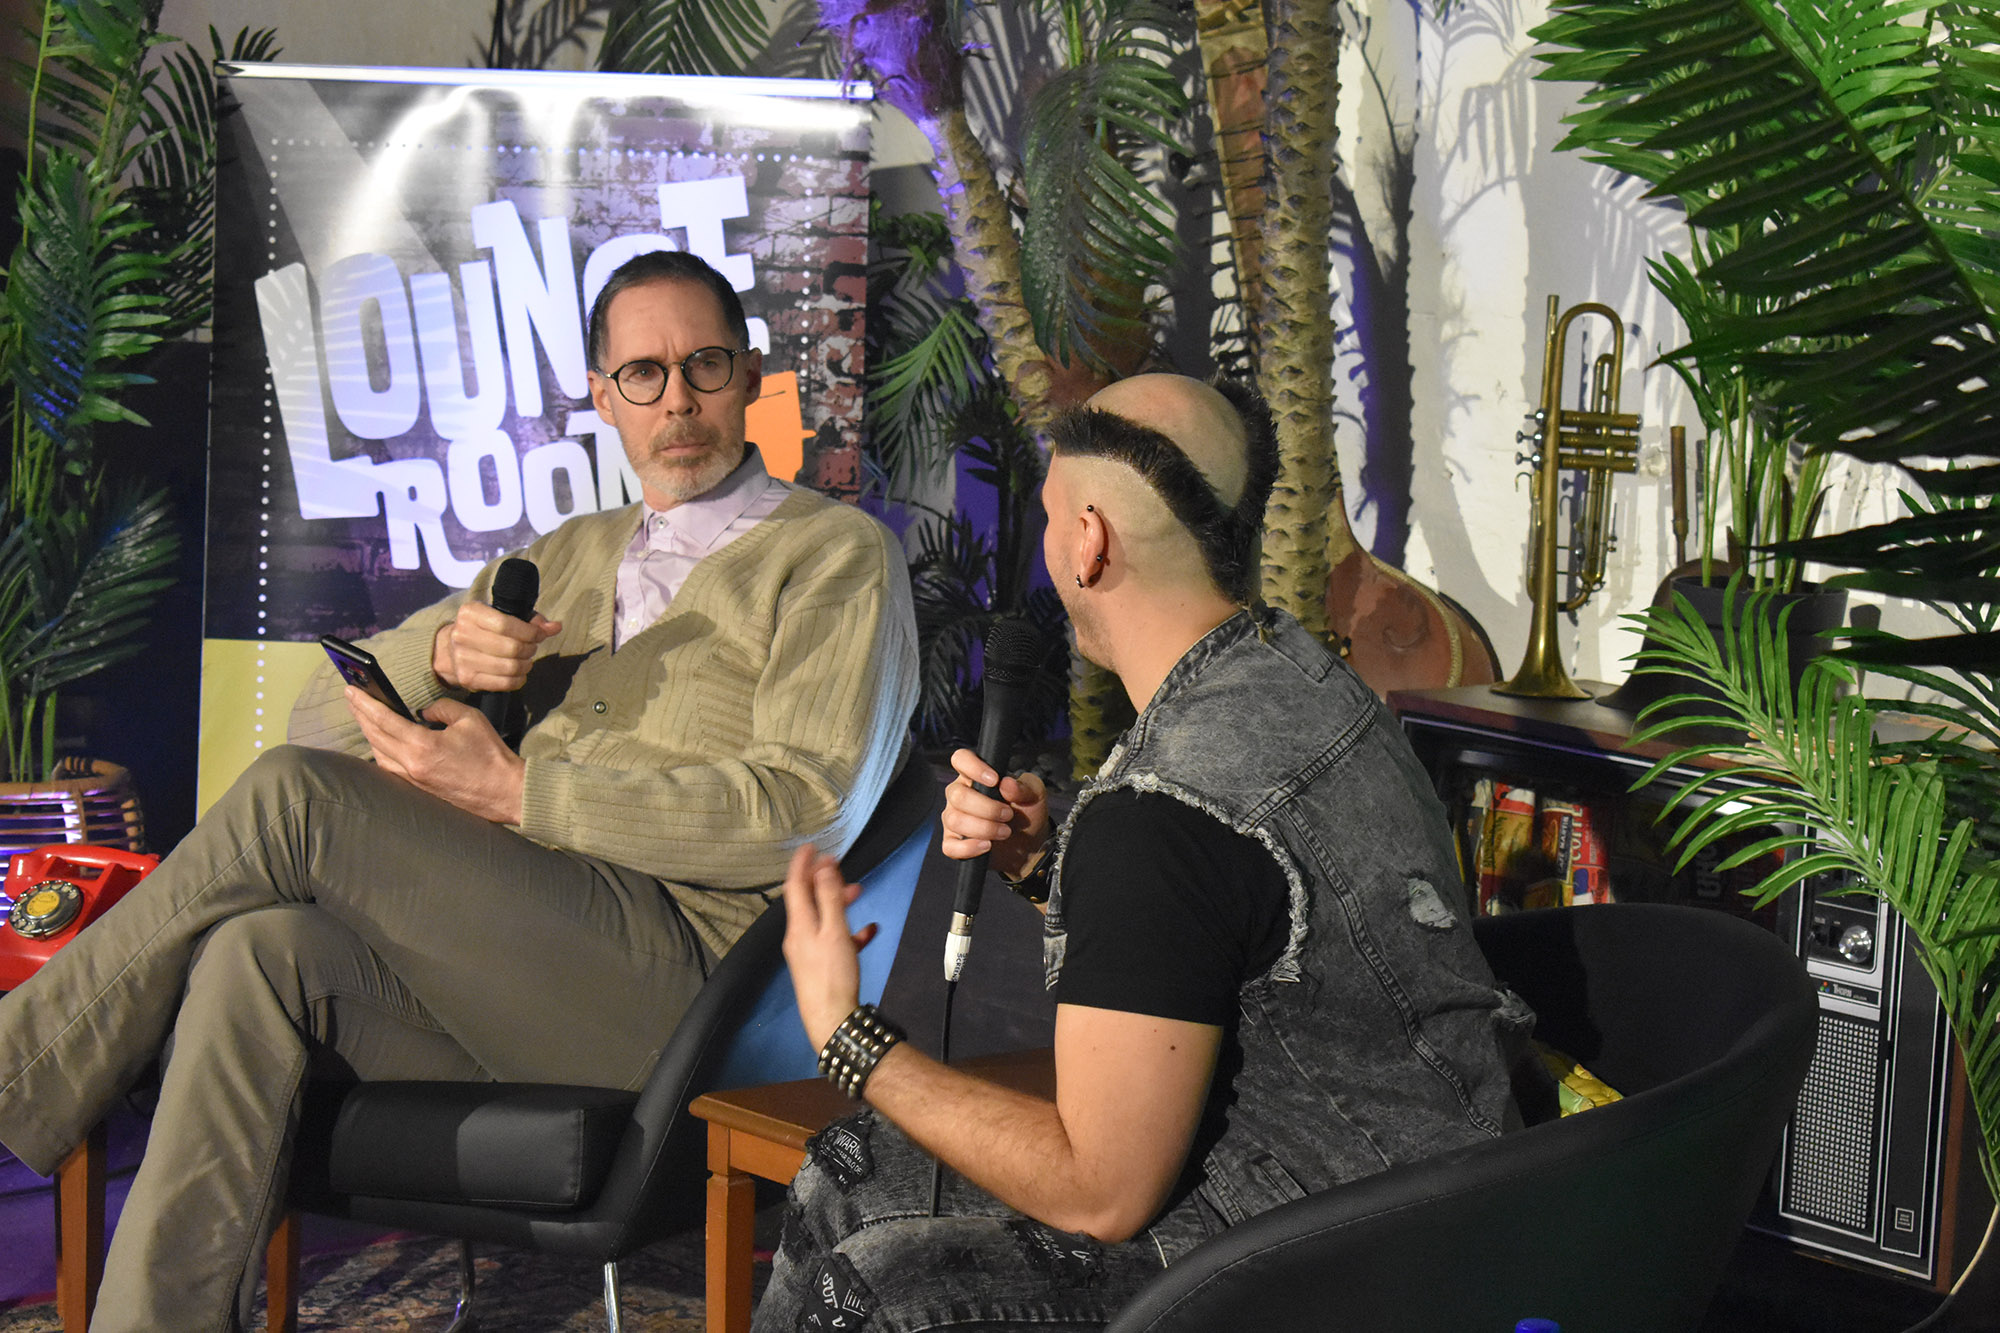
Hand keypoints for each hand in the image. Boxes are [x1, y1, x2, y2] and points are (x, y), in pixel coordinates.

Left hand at [346, 689, 526, 823]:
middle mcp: (411, 764)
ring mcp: (413, 779)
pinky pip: (389, 767)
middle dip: (360, 715)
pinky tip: (381, 741)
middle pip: (375, 736)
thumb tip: (423, 711)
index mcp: (422, 745)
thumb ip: (442, 708)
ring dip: (368, 733)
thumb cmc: (491, 754)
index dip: (365, 703)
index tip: (350, 690)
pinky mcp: (418, 788)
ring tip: (363, 716)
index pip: (383, 720)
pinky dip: (380, 750)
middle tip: (351, 698)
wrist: (504, 791)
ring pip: (378, 754)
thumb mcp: (469, 719)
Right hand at [432, 602, 561, 692]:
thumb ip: (530, 619)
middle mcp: (462, 635)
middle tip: (532, 648)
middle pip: (511, 648)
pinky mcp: (467, 679)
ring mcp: (462, 659)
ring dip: (526, 665)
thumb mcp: (501, 615)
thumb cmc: (484, 629)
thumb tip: (555, 627)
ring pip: (509, 667)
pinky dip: (518, 679)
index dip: (530, 632)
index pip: (506, 624)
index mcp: (470, 613)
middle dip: (530, 649)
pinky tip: (519, 674)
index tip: (540, 635)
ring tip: (526, 660)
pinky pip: (504, 683)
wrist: (450, 650)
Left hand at [780, 844, 880, 1050]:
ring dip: (838, 903)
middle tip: (840, 867)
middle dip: (824, 881)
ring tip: (858, 893)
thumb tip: (823, 869)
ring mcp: (808, 952)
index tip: (811, 847)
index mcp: (799, 924)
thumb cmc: (833, 975)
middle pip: (808, 900)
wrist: (832, 1020)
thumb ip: (829, 898)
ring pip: (822, 918)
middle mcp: (799, 936)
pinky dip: (848, 930)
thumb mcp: (834, 931)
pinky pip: (833, 940)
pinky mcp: (820, 966)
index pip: (794, 885)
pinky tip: (868, 931)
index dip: (801, 864)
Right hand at [941, 748, 1049, 880]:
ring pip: (955, 820)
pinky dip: (969, 848)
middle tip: (1008, 815)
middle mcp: (960, 794)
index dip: (973, 767)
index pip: (961, 759)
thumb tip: (1006, 784)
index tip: (994, 780)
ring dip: (984, 828)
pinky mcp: (954, 843)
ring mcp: (955, 819)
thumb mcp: (1035, 795)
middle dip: (987, 808)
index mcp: (976, 776)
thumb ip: (1025, 787)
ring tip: (1005, 832)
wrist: (1029, 845)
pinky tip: (987, 846)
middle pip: (958, 796)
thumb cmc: (1027, 813)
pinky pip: (950, 846)